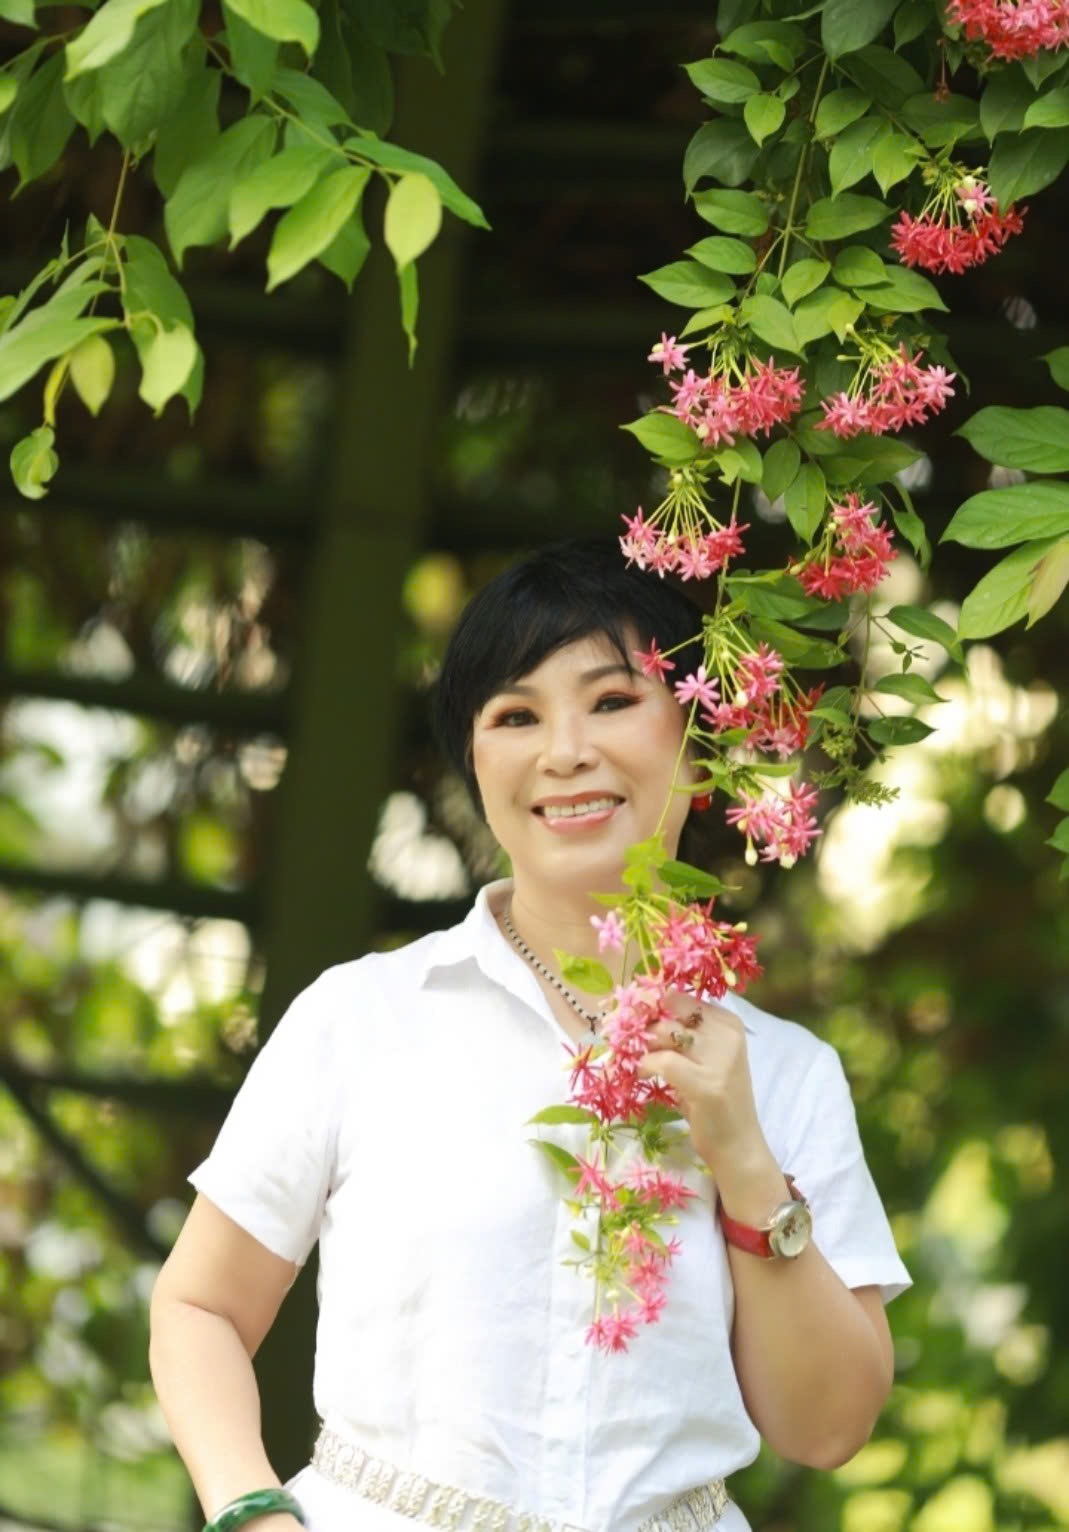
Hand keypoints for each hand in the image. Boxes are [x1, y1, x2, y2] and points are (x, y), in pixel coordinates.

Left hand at [635, 992, 773, 1179]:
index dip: (652, 1004)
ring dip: (642, 1046)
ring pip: (664, 1032)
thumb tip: (637, 1016)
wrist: (738, 1147)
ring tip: (637, 1061)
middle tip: (628, 1042)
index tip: (633, 1019)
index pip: (680, 997)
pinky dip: (645, 1066)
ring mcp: (719, 1058)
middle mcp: (727, 1034)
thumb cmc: (714, 1103)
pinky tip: (642, 1076)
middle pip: (670, 1010)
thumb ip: (681, 1037)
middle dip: (643, 1024)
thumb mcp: (703, 1060)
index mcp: (728, 1023)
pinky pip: (662, 1061)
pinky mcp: (705, 1083)